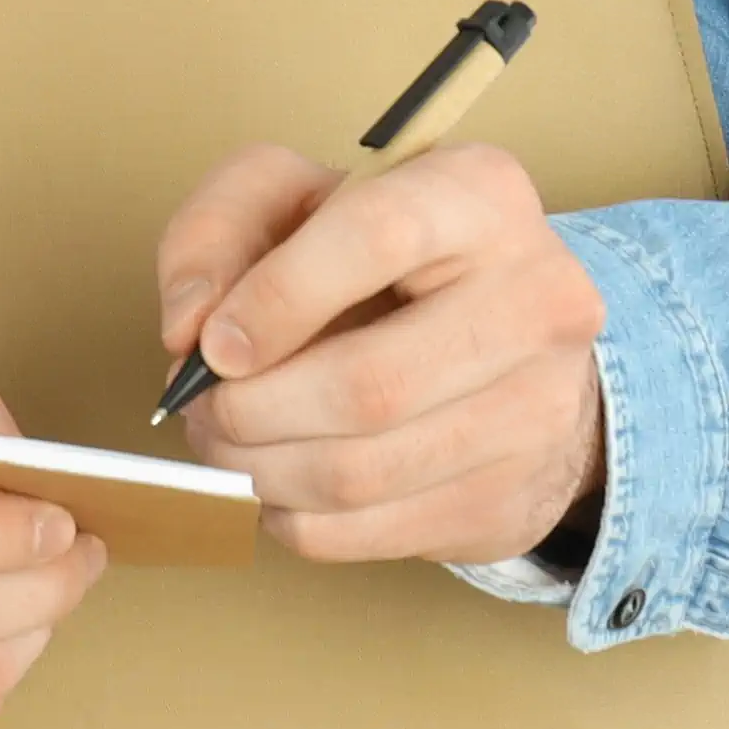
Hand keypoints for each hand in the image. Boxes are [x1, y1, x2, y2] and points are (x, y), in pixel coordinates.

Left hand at [156, 142, 606, 563]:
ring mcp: (540, 408)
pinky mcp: (515, 495)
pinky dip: (295, 518)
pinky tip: (272, 484)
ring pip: (363, 474)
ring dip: (260, 471)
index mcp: (480, 197)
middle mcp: (536, 300)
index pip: (376, 237)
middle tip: (200, 408)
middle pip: (369, 385)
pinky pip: (373, 532)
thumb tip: (188, 330)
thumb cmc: (374, 252)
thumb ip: (216, 229)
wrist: (502, 331)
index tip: (212, 344)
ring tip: (222, 444)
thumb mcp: (289, 196)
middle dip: (250, 410)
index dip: (276, 298)